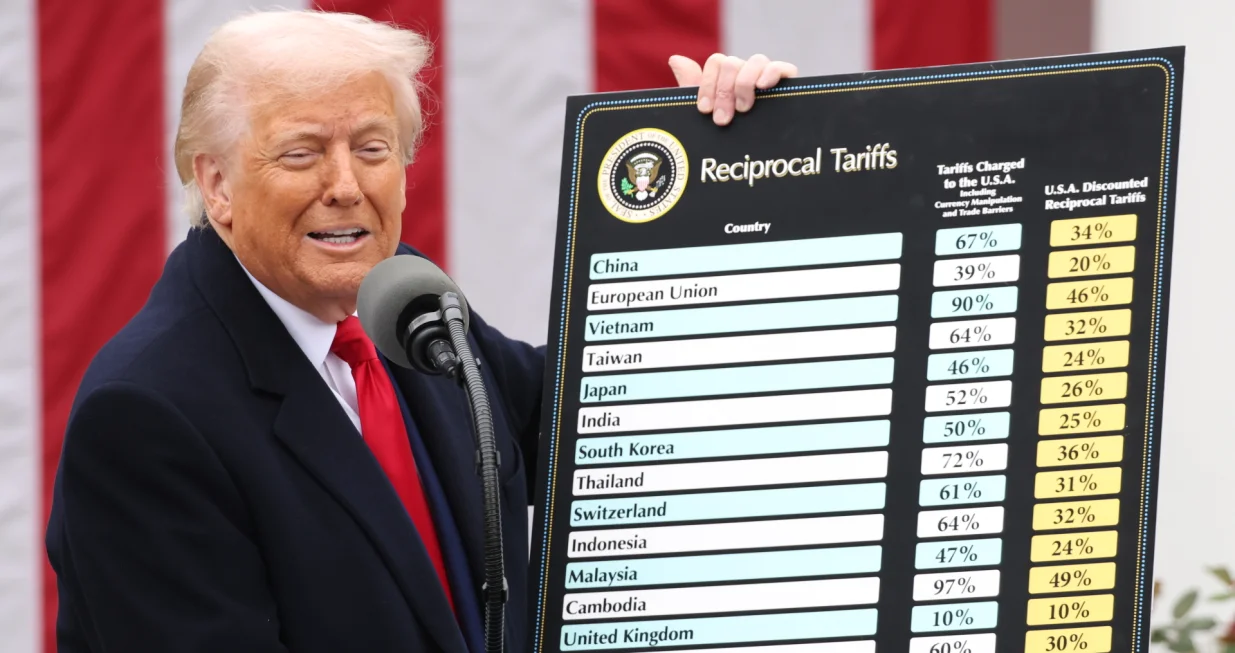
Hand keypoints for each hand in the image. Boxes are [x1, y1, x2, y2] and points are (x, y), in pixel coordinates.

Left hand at [668, 54, 797, 125]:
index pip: (717, 62)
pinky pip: (783, 67)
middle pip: (732, 62)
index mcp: (727, 78)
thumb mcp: (706, 114)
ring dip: (744, 84)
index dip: (708, 84)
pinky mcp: (788, 87)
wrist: (756, 164)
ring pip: (756, 60)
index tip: (704, 110)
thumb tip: (675, 59)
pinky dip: (771, 73)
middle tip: (722, 120)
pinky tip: (763, 87)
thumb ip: (691, 87)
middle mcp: (747, 74)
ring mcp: (767, 79)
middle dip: (723, 92)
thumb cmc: (727, 136)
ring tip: (743, 109)